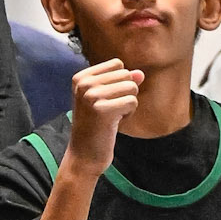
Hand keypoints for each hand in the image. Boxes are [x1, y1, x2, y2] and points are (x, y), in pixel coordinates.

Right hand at [64, 58, 140, 177]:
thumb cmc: (95, 127)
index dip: (119, 82)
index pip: (117, 64)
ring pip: (131, 87)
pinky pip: (132, 102)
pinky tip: (114, 124)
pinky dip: (128, 114)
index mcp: (80, 77)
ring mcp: (91, 96)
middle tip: (108, 111)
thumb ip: (122, 82)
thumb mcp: (105, 99)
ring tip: (111, 117)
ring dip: (127, 104)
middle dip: (124, 94)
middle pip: (126, 74)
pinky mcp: (103, 110)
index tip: (105, 100)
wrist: (84, 155)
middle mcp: (84, 83)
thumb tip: (140, 73)